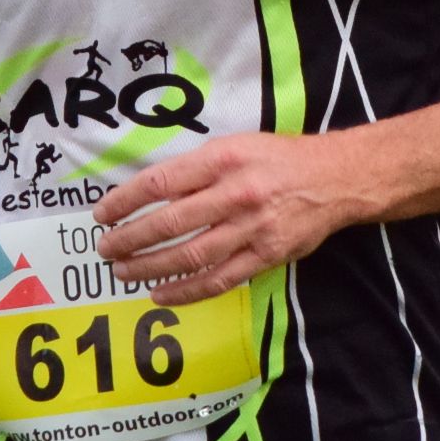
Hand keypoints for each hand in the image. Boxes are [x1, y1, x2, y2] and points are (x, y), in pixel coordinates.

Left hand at [92, 133, 351, 306]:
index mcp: (223, 160)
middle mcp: (235, 194)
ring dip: (151, 268)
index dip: (127, 200)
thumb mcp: (235, 146)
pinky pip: (219, 279)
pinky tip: (161, 294)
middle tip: (106, 248)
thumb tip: (151, 193)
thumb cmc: (279, 159)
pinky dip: (186, 290)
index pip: (162, 182)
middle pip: (171, 223)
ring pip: (191, 256)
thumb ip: (197, 170)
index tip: (103, 213)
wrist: (336, 178)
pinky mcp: (266, 256)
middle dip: (131, 238)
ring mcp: (251, 229)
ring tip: (124, 273)